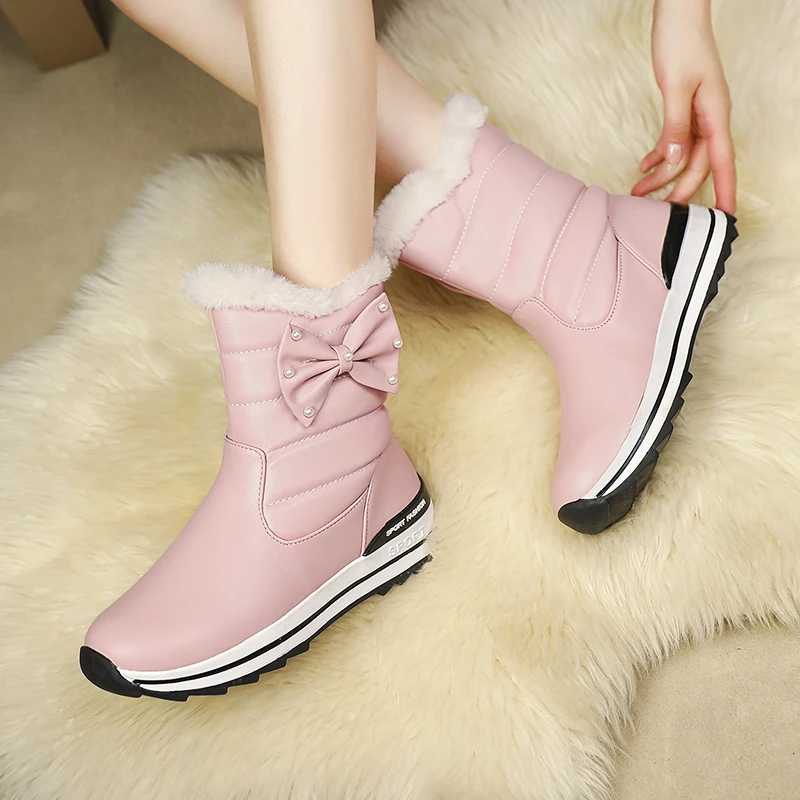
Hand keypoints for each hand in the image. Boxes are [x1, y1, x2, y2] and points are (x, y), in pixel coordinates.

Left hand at [632, 0, 735, 213]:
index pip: (722, 162)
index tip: (726, 217)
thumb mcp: (675, 86)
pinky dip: (658, 155)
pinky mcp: (682, 108)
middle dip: (679, 191)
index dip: (725, 190)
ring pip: (683, 156)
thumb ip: (675, 125)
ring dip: (662, 175)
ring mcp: (697, 114)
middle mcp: (710, 118)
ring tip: (636, 192)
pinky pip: (674, 141)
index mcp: (715, 114)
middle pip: (698, 166)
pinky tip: (642, 168)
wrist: (678, 13)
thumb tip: (676, 159)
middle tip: (656, 213)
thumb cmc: (680, 43)